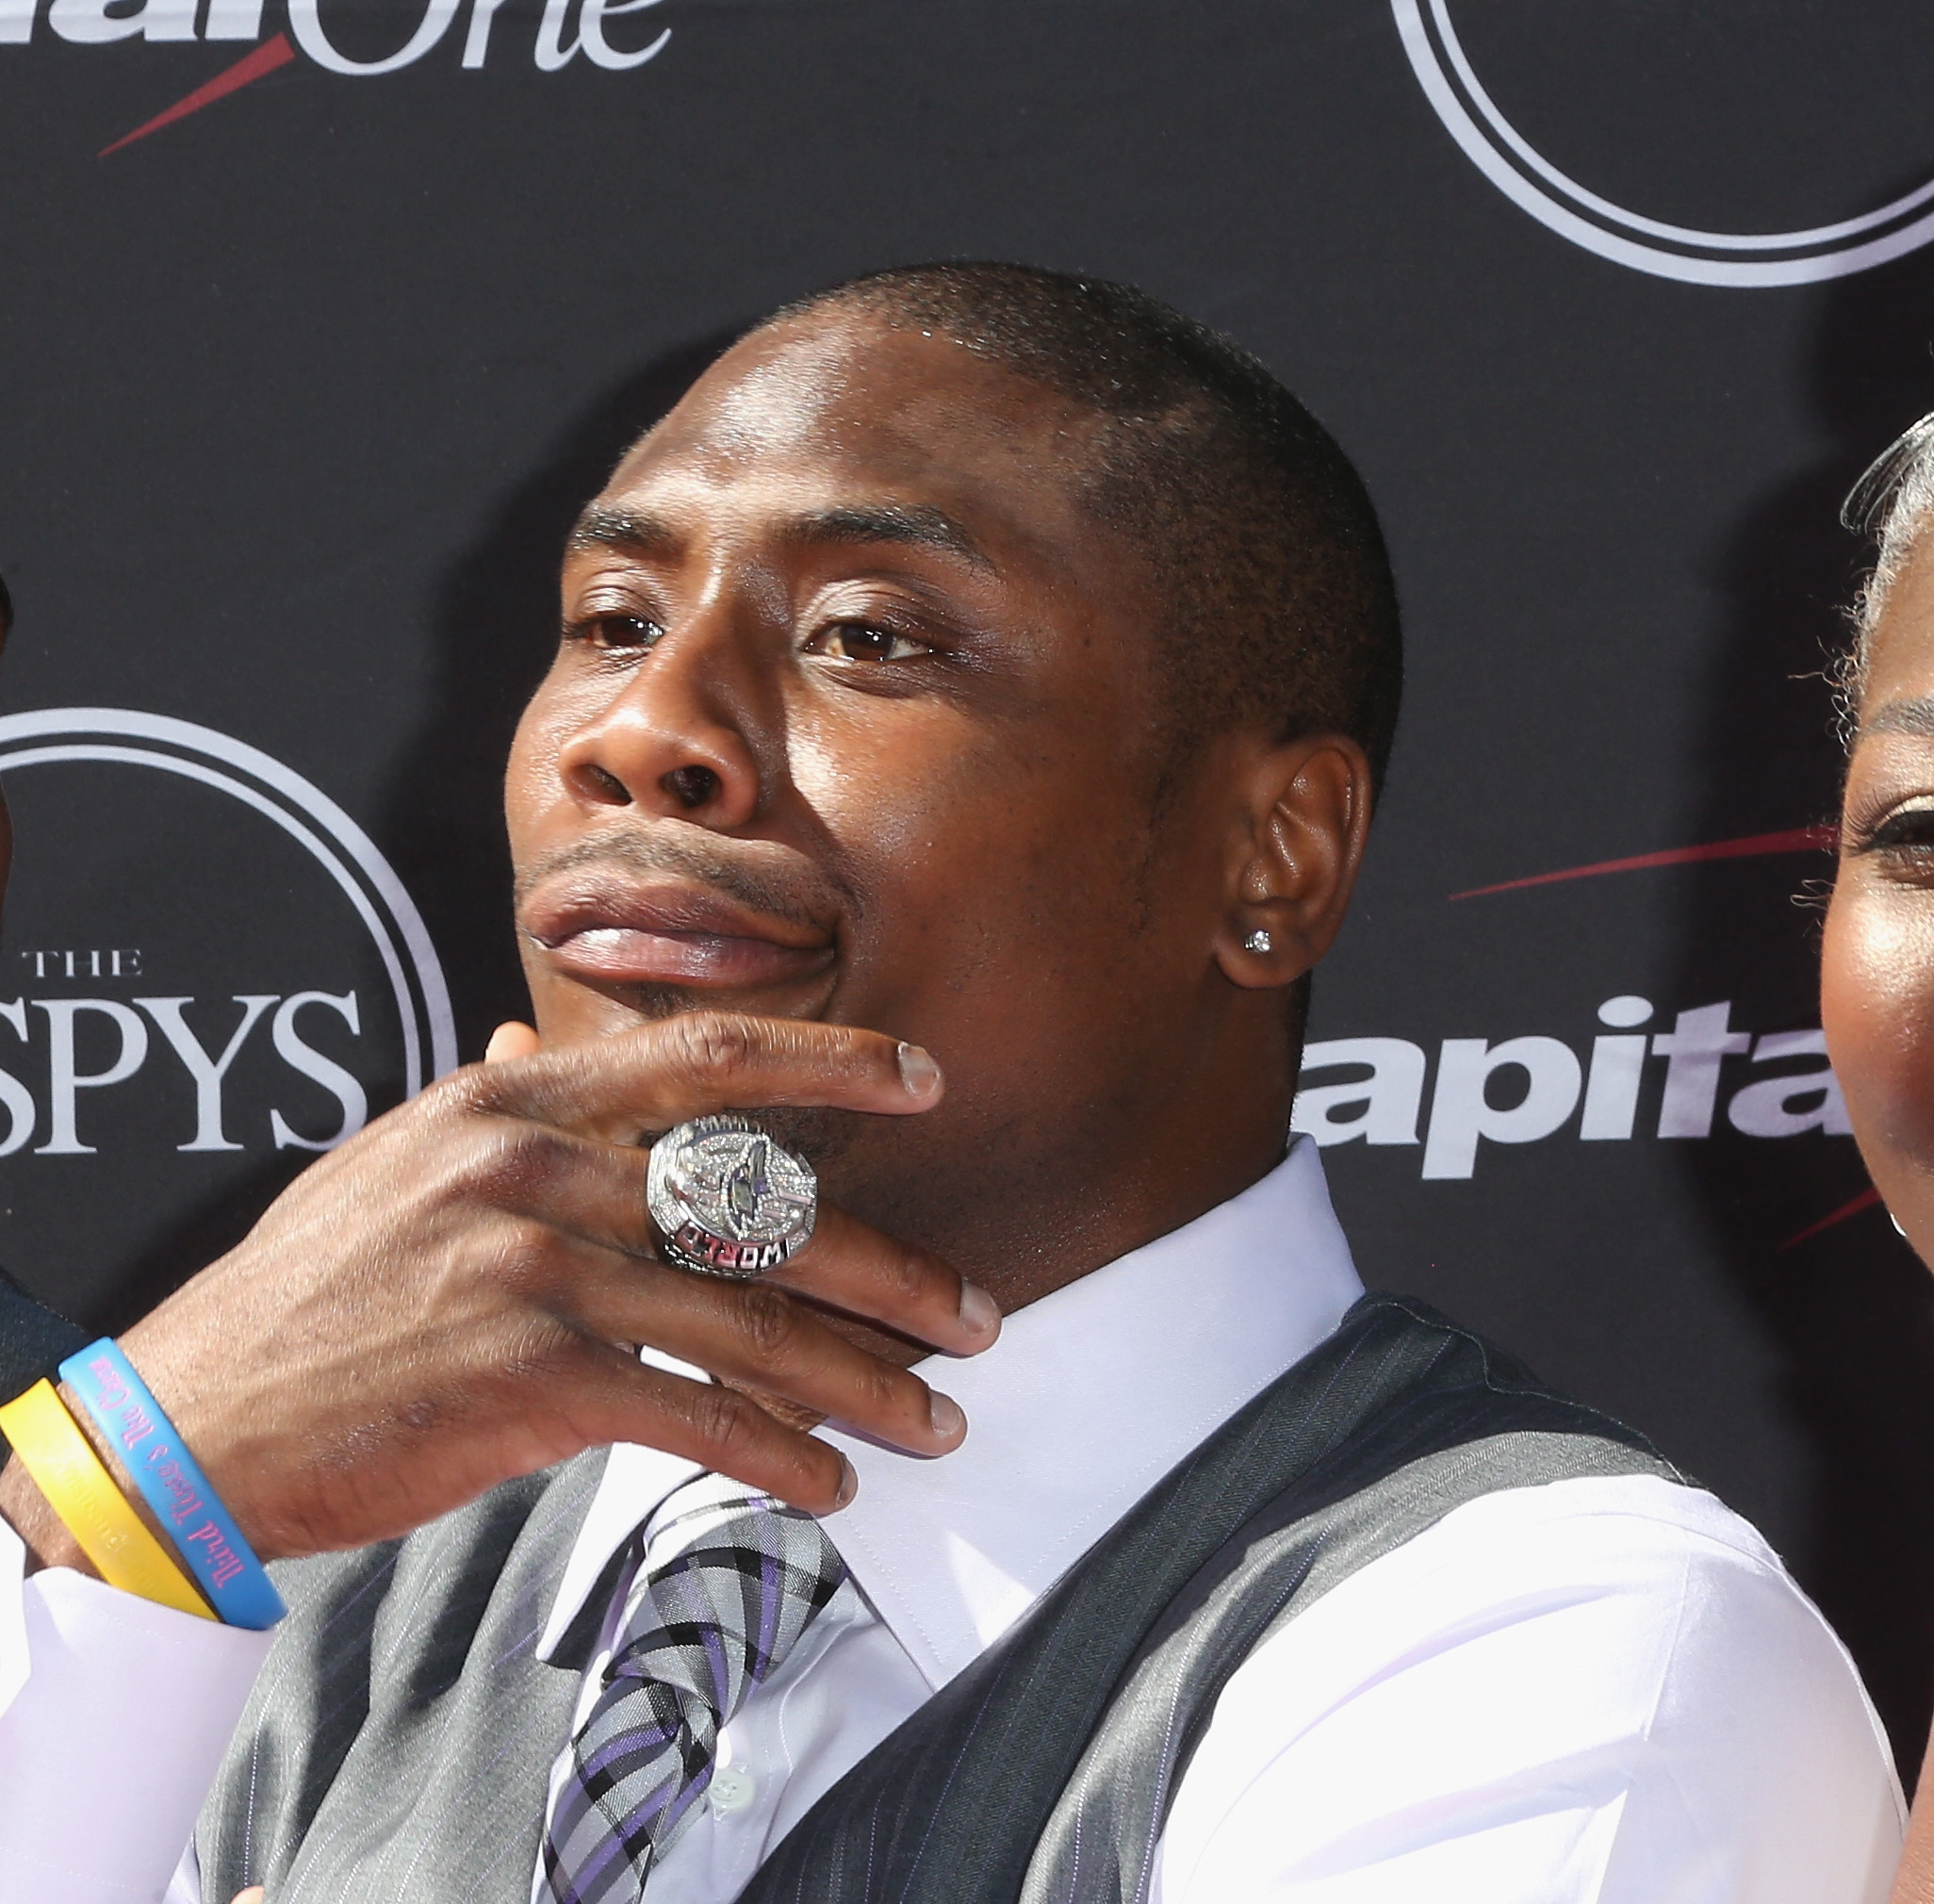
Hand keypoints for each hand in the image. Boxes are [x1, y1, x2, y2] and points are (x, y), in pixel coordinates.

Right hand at [2, 1013, 997, 1573]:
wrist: (195, 1423)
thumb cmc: (303, 1300)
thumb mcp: (390, 1163)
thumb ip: (487, 1111)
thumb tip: (524, 1036)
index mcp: (509, 1100)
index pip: (704, 1055)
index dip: (830, 1059)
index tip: (925, 1078)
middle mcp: (532, 1166)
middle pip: (761, 1207)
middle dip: (892, 1273)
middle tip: (977, 1317)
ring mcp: (531, 1266)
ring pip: (750, 1322)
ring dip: (863, 1384)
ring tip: (934, 1422)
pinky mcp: (529, 1375)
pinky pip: (696, 1412)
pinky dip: (778, 1455)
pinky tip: (827, 1482)